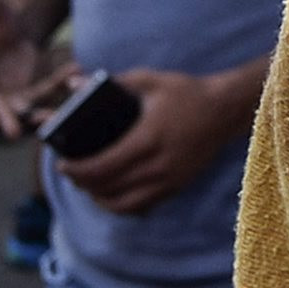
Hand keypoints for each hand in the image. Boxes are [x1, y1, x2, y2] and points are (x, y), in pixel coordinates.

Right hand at [0, 0, 46, 138]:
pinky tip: (73, 87)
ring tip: (54, 118)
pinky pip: (43, 103)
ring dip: (36, 119)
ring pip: (22, 114)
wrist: (18, 34)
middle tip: (16, 133)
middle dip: (5, 123)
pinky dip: (55, 102)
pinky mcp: (30, 102)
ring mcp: (8, 101)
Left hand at [56, 64, 258, 216]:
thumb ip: (112, 82)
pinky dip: (122, 205)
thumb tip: (74, 82)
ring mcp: (169, 180)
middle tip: (71, 173)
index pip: (101, 167)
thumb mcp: (150, 80)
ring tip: (89, 185)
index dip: (76, 171)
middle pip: (108, 188)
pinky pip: (142, 207)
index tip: (62, 165)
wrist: (226, 110)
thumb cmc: (186, 92)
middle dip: (82, 184)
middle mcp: (158, 165)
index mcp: (147, 138)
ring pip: (123, 205)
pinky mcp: (177, 187)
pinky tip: (113, 193)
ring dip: (100, 199)